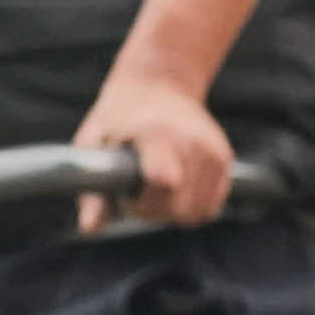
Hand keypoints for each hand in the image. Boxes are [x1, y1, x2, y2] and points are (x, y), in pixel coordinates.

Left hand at [76, 63, 238, 227]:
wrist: (158, 85)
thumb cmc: (117, 119)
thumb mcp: (93, 145)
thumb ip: (92, 190)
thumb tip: (90, 228)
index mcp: (155, 132)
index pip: (165, 182)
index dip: (141, 203)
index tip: (125, 196)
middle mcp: (191, 139)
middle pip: (179, 207)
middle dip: (153, 211)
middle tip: (136, 193)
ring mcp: (212, 149)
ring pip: (196, 212)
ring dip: (173, 210)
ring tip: (155, 187)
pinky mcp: (224, 159)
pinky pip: (210, 207)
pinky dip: (191, 207)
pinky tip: (175, 189)